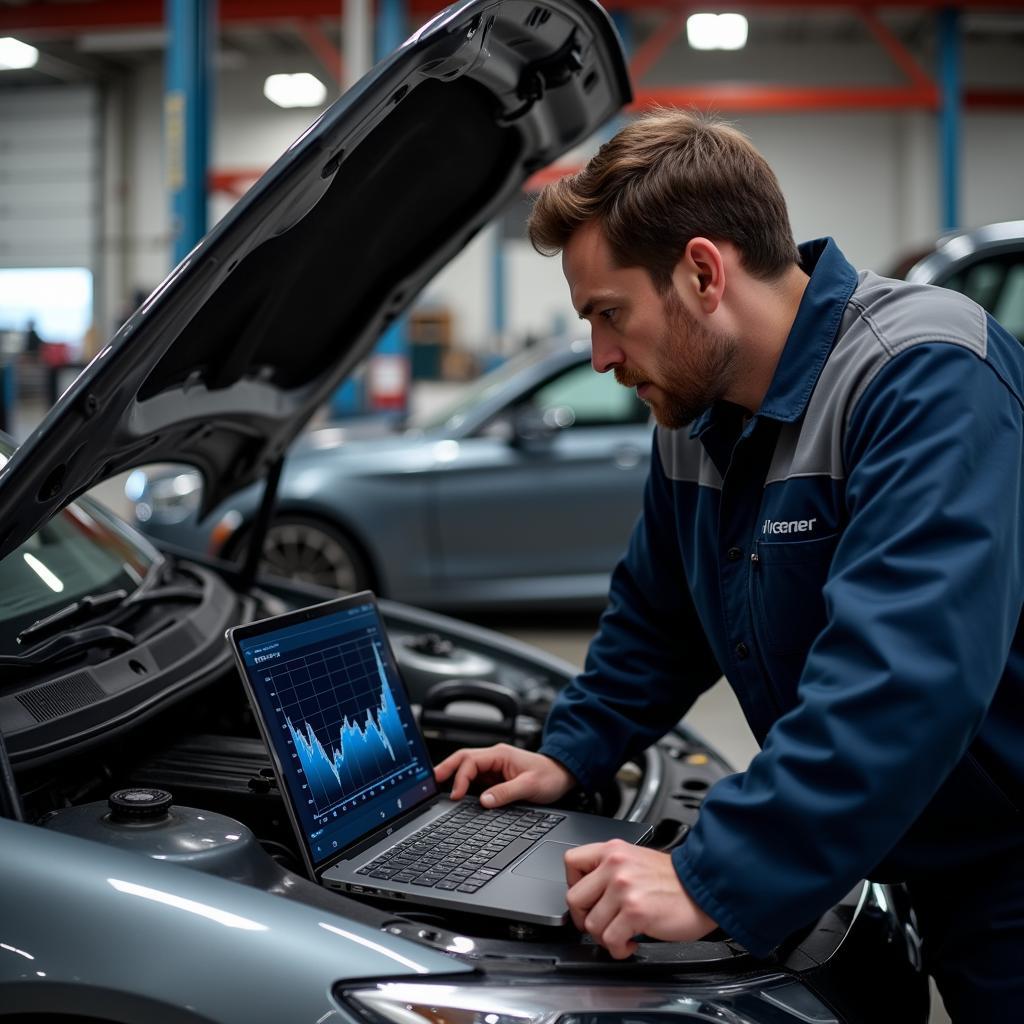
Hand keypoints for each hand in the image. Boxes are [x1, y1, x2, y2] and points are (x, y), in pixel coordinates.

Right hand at [433, 743, 575, 807]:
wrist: (563, 775)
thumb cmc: (550, 776)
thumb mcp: (529, 786)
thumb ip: (506, 793)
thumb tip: (484, 801)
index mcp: (500, 754)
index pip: (470, 761)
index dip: (459, 778)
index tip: (454, 794)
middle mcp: (494, 758)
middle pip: (463, 759)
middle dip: (446, 769)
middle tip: (431, 782)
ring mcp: (494, 767)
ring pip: (467, 768)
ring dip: (453, 777)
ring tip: (438, 788)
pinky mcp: (496, 777)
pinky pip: (475, 779)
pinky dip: (463, 785)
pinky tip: (456, 794)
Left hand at [565, 840, 716, 958]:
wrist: (704, 888)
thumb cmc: (674, 879)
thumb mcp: (636, 859)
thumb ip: (610, 869)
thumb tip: (588, 892)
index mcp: (613, 850)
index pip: (571, 861)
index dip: (573, 884)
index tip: (586, 898)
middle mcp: (615, 866)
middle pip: (574, 898)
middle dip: (584, 918)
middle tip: (600, 923)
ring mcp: (624, 889)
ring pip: (591, 924)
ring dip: (605, 937)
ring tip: (621, 934)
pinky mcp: (635, 912)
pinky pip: (610, 940)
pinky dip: (619, 949)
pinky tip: (631, 943)